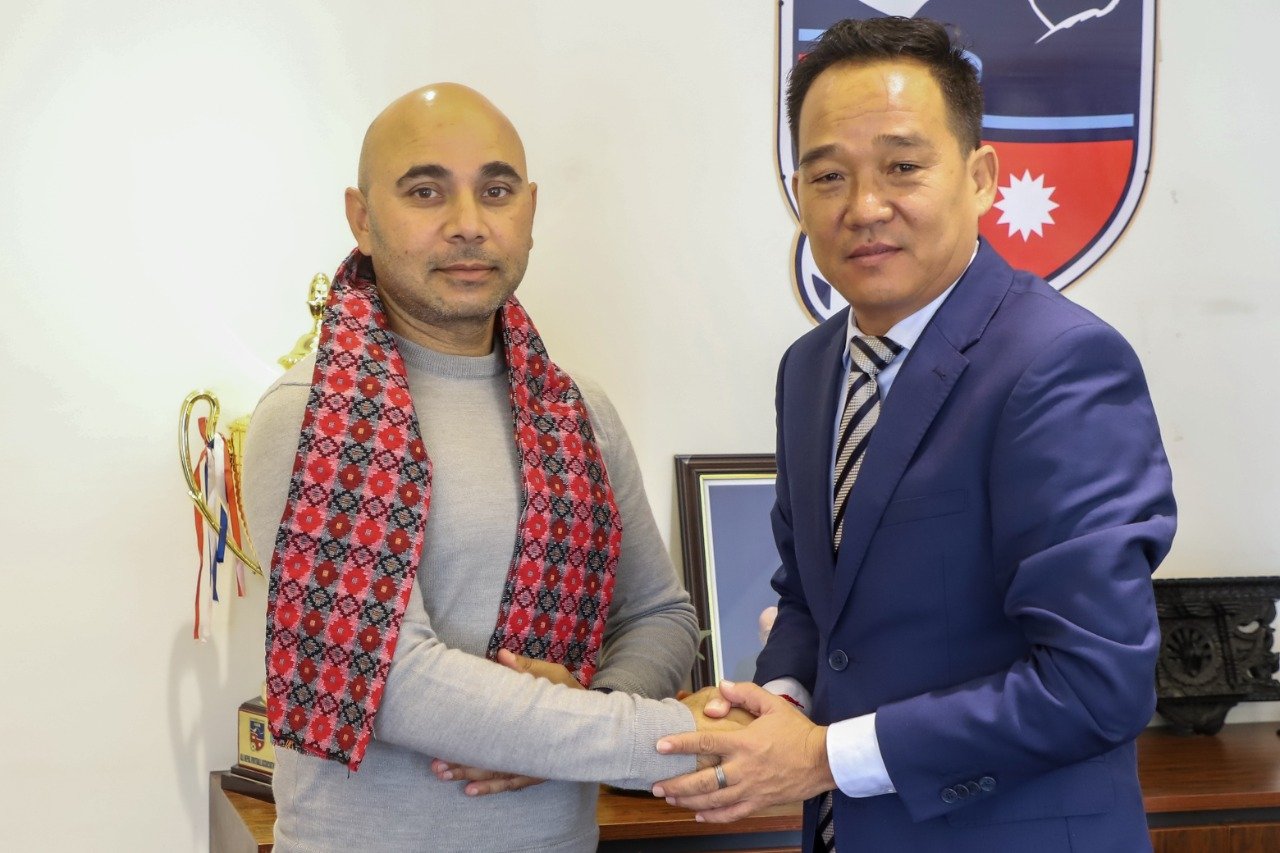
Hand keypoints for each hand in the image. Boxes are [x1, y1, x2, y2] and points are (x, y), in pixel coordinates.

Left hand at [427, 649, 581, 795]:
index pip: (494, 732)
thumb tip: (501, 655)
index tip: (443, 741)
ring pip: (497, 775)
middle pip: (491, 759)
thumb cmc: (572, 694)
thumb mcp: (554, 676)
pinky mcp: (538, 770)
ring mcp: (534, 763)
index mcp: (530, 722)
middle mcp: (531, 748)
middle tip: (436, 767)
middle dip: (462, 764)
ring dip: (470, 777)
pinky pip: (512, 783)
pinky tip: (471, 792)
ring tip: (444, 777)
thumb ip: (527, 668)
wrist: (600, 720)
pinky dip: (492, 788)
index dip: (468, 740)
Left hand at [653, 680, 835, 822]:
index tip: (660, 746)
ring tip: (670, 799)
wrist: (823, 760)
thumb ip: (746, 693)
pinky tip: (698, 815)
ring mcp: (751, 789)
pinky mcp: (759, 802)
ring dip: (688, 801)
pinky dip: (713, 817)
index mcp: (745, 743)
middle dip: (676, 784)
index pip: (706, 743)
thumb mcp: (773, 704)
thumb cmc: (797, 731)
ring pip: (713, 801)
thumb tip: (722, 686)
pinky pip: (732, 814)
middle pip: (703, 781)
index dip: (681, 744)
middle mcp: (744, 769)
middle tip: (656, 785)